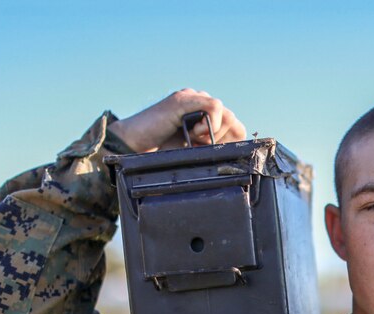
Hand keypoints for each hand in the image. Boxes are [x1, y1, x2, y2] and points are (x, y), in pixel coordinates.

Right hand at [107, 88, 246, 153]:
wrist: (134, 145)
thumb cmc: (161, 150)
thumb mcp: (194, 151)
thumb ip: (213, 147)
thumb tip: (240, 155)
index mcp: (204, 114)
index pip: (234, 126)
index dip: (229, 142)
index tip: (210, 152)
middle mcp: (200, 102)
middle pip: (233, 121)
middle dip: (222, 140)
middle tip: (199, 147)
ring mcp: (193, 98)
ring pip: (226, 114)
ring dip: (214, 134)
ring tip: (193, 139)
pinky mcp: (184, 99)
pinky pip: (215, 107)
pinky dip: (210, 125)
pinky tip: (193, 133)